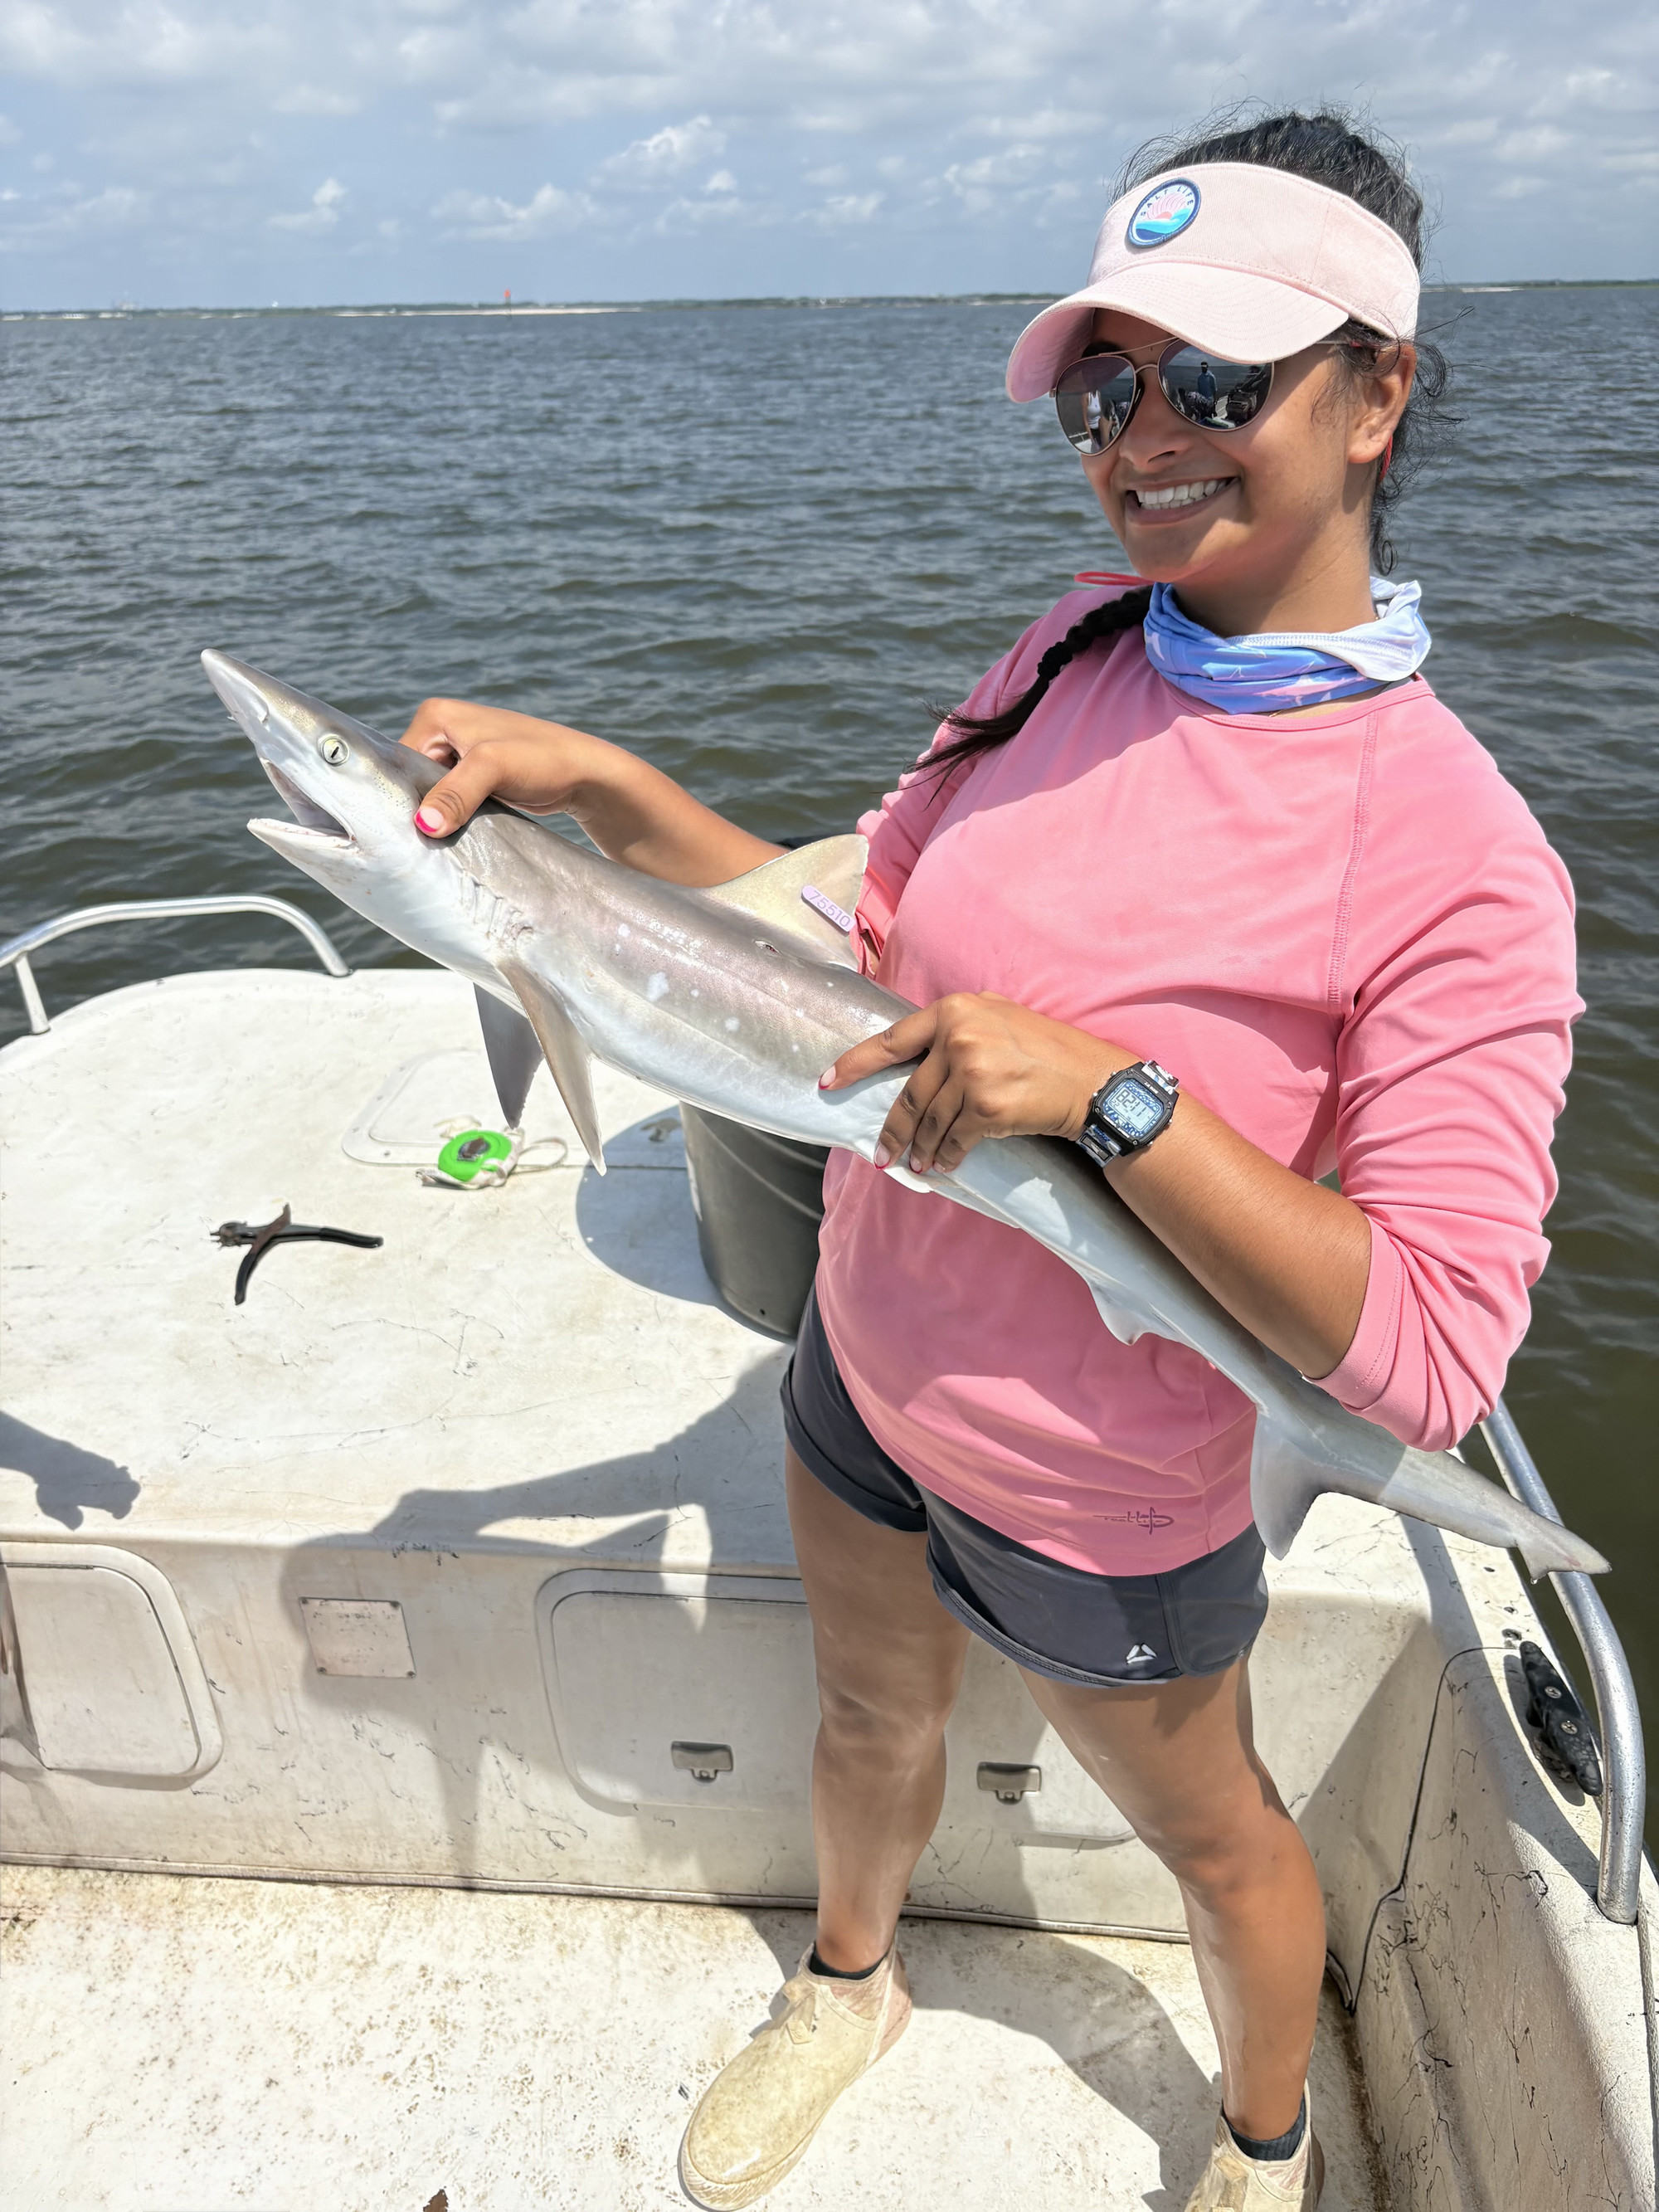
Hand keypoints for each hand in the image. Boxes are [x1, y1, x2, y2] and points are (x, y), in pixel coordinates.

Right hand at [399, 698, 612, 836]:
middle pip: (412, 779)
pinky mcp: (473, 775)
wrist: (585, 774)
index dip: (402, 796)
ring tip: (442, 839)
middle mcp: (441, 729)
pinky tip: (454, 836)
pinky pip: (449, 800)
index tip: (406, 830)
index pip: (397, 762)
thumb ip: (456, 794)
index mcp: (435, 715)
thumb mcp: (494, 770)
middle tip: (424, 840)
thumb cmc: (543, 761)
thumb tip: (424, 825)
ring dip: (437, 816)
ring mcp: (458, 753)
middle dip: (420, 807)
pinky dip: (452, 818)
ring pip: (431, 793)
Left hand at [820, 992, 1131, 1173]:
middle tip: (880, 1154)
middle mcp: (959, 1037)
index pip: (892, 1040)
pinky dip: (946, 1156)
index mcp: (955, 1010)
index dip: (855, 1063)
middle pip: (910, 1093)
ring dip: (920, 1149)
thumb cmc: (1047, 1050)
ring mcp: (971, 1071)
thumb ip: (958, 1026)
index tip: (827, 1082)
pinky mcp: (986, 1105)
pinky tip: (944, 1164)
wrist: (1090, 1080)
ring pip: (930, 1120)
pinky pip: (954, 1139)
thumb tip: (919, 1050)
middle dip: (892, 1130)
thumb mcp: (999, 1017)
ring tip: (916, 1164)